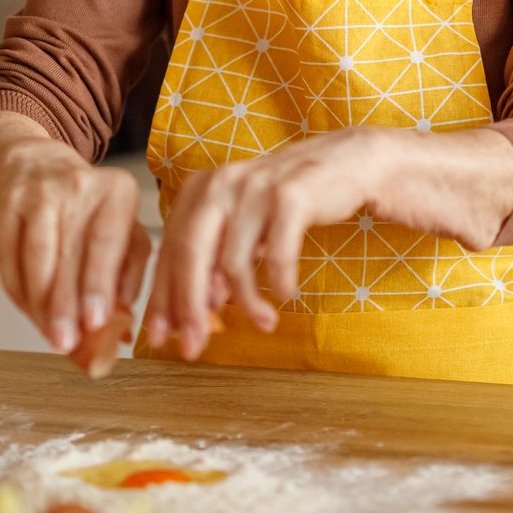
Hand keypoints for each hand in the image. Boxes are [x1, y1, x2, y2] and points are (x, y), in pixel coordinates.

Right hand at [0, 112, 151, 360]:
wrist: (31, 163)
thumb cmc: (87, 204)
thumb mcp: (121, 224)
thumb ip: (128, 270)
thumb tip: (124, 326)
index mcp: (116, 190)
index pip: (108, 241)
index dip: (100, 283)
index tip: (96, 320)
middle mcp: (78, 185)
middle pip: (70, 254)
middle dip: (67, 304)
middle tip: (68, 342)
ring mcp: (37, 192)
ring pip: (36, 258)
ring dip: (42, 303)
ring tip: (50, 335)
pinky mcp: (5, 204)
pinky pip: (8, 257)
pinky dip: (19, 291)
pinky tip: (31, 312)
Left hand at [146, 125, 462, 359]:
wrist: (352, 164)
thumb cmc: (291, 202)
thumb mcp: (245, 225)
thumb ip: (215, 259)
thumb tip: (190, 313)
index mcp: (201, 189)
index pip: (169, 250)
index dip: (162, 298)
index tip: (161, 338)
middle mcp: (222, 183)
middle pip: (189, 254)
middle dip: (188, 307)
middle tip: (193, 347)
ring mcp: (256, 186)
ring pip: (232, 259)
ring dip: (244, 302)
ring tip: (261, 324)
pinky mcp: (291, 194)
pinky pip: (276, 252)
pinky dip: (278, 280)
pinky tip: (285, 294)